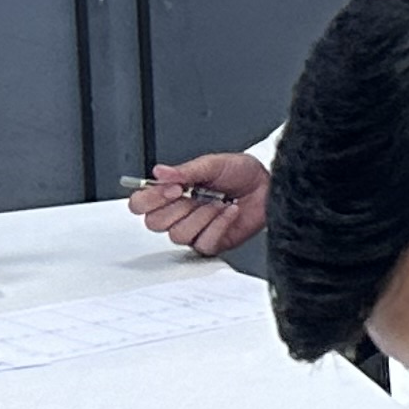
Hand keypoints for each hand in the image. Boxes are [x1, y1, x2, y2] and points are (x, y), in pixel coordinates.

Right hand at [131, 153, 267, 255]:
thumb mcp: (213, 164)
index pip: (140, 204)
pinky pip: (203, 243)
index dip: (151, 199)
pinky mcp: (212, 242)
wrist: (269, 184)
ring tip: (219, 201)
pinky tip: (229, 211)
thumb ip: (185, 170)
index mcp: (172, 193)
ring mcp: (194, 230)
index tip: (174, 188)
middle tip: (196, 193)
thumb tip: (159, 172)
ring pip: (178, 235)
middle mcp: (179, 213)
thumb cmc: (242, 172)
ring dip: (202, 216)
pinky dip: (219, 226)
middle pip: (154, 223)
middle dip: (178, 207)